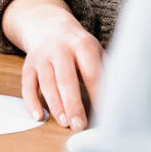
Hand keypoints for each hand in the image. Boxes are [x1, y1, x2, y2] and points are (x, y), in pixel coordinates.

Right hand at [21, 9, 103, 130]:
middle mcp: (60, 49)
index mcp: (82, 45)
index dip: (98, 94)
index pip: (91, 72)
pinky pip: (27, 85)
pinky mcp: (28, 66)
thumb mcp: (95, 50)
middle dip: (73, 104)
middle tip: (79, 125)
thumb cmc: (77, 46)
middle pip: (66, 79)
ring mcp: (42, 58)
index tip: (105, 114)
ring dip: (55, 105)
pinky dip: (31, 102)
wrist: (48, 26)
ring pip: (47, 83)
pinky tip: (38, 116)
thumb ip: (106, 69)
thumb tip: (123, 94)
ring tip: (64, 123)